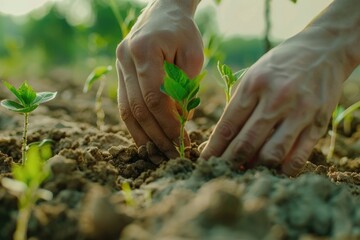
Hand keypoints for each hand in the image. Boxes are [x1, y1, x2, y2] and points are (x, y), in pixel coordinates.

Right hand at [116, 0, 202, 157]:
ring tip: (158, 154)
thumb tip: (179, 121)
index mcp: (144, 50)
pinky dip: (136, 126)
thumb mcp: (193, 56)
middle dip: (157, 135)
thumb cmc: (183, 32)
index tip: (182, 140)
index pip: (154, 97)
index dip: (168, 123)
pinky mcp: (120, 74)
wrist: (164, 12)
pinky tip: (146, 140)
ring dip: (143, 136)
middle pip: (139, 108)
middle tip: (172, 154)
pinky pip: (125, 105)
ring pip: (127, 110)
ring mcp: (118, 67)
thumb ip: (185, 89)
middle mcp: (125, 59)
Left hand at [201, 26, 353, 175]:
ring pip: (271, 153)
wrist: (324, 48)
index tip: (205, 161)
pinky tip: (273, 173)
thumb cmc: (281, 64)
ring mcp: (299, 111)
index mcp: (254, 85)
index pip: (228, 126)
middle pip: (246, 142)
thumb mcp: (254, 75)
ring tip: (244, 173)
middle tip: (220, 172)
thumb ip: (240, 105)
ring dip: (254, 168)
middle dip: (229, 162)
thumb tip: (224, 139)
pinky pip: (298, 155)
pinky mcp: (319, 121)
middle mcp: (276, 98)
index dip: (214, 148)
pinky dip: (283, 170)